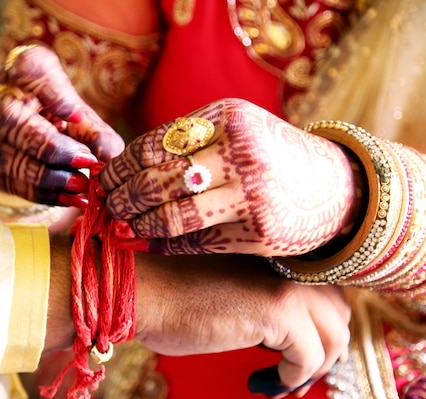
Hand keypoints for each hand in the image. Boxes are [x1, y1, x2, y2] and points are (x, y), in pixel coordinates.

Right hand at [0, 45, 124, 208]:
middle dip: (52, 146)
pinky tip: (71, 199)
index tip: (76, 115)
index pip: (26, 68)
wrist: (10, 131)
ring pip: (8, 157)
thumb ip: (96, 132)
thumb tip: (110, 158)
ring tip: (81, 185)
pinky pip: (11, 183)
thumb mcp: (75, 113)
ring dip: (49, 176)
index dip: (50, 93)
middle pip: (11, 120)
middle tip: (86, 161)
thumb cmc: (52, 116)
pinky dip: (44, 194)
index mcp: (18, 70)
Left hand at [99, 98, 360, 255]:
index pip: (153, 145)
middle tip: (105, 206)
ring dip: (137, 223)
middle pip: (157, 179)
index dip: (119, 167)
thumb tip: (122, 167)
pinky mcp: (259, 231)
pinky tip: (146, 242)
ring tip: (120, 225)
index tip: (102, 179)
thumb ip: (189, 143)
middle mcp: (240, 151)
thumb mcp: (236, 131)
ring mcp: (251, 193)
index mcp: (227, 118)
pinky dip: (164, 243)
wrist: (334, 189)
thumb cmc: (271, 158)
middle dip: (121, 197)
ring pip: (172, 214)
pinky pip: (196, 241)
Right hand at [134, 252, 350, 394]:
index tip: (300, 355)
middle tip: (295, 374)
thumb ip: (266, 302)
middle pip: (338, 314)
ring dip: (312, 368)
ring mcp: (286, 284)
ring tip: (282, 382)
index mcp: (279, 255)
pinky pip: (310, 358)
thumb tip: (293, 337)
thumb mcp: (232, 291)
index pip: (326, 292)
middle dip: (324, 349)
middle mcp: (290, 263)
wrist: (143, 290)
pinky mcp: (276, 310)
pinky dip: (292, 378)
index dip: (320, 327)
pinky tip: (266, 382)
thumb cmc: (173, 295)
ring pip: (333, 337)